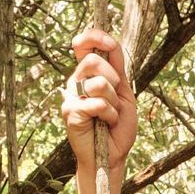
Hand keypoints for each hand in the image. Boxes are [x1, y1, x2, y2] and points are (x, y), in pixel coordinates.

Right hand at [61, 28, 137, 177]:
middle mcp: (76, 81)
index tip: (108, 43)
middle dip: (113, 78)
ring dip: (114, 102)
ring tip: (111, 116)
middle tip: (116, 98)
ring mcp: (71, 96)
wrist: (112, 156)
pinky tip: (106, 124)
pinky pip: (97, 103)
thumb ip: (117, 69)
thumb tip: (110, 43)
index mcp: (88, 74)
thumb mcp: (124, 93)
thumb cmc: (118, 126)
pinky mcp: (70, 112)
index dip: (96, 37)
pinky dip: (110, 115)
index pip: (85, 45)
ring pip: (99, 83)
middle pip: (94, 60)